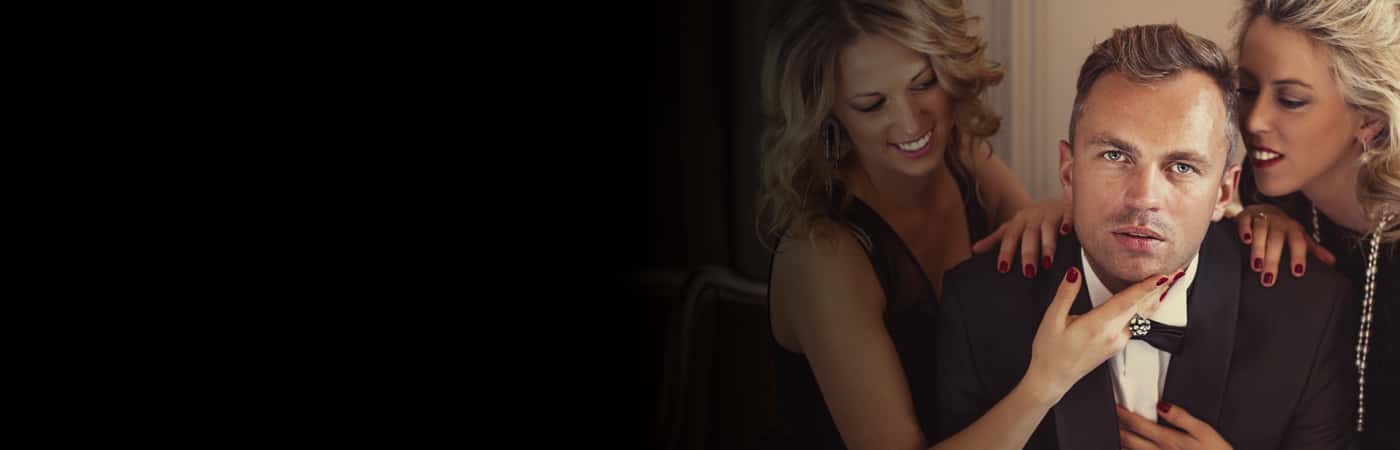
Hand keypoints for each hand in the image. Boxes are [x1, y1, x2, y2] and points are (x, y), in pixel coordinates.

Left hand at [973, 198, 1070, 277]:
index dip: (1006, 252)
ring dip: (1047, 245)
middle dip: (1028, 253)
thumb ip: (995, 239)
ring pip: (1047, 229)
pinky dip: (1067, 224)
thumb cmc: (1033, 221)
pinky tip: (1066, 233)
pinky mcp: (1068, 211)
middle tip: (1028, 272)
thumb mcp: (1013, 228)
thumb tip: (974, 249)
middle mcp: (1033, 216)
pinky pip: (1068, 217)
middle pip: (1028, 235)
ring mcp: (1051, 213)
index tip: (1003, 268)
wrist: (1058, 204)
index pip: (1009, 237)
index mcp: (1018, 221)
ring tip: (1047, 262)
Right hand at [1021, 265, 1183, 404]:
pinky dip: (1144, 311)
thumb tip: (1074, 273)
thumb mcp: (1051, 320)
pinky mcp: (1116, 345)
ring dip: (1154, 300)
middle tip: (1175, 274)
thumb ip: (1065, 295)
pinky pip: (1135, 324)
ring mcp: (1117, 342)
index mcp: (1097, 325)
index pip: (1126, 301)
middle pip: (1140, 308)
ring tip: (1168, 286)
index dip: (1145, 287)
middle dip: (1158, 290)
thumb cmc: (1050, 352)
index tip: (1161, 276)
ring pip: (1140, 317)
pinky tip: (1148, 304)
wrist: (1052, 379)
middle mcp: (1112, 334)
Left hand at [1117, 403, 1231, 448]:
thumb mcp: (1204, 431)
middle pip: (1128, 439)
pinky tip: (1128, 448)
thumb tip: (1162, 405)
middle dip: (1116, 427)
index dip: (1123, 414)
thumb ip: (1181, 417)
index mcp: (1168, 440)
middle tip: (1110, 418)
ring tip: (1116, 432)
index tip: (1115, 406)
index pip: (1137, 424)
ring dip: (1120, 442)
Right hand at [1236, 204, 1335, 286]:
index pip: (1298, 242)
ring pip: (1261, 231)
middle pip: (1276, 240)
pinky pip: (1245, 221)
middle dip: (1273, 259)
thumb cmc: (1283, 229)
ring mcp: (1262, 217)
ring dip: (1258, 248)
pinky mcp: (1246, 215)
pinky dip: (1245, 230)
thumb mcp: (1300, 237)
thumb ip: (1314, 250)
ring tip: (1256, 266)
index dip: (1298, 256)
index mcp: (1294, 228)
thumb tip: (1332, 262)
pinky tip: (1245, 241)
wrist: (1265, 209)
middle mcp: (1279, 222)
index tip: (1297, 272)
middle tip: (1268, 279)